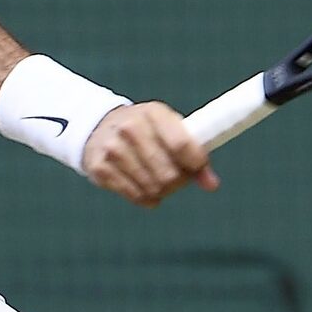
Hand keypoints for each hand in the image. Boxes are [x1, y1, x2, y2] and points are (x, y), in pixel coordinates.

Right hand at [81, 102, 217, 206]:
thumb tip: (212, 185)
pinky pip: (135, 196)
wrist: (99, 128)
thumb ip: (194, 154)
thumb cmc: (146, 132)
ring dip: (161, 191)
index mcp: (153, 113)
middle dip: (177, 181)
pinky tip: (144, 190)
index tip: (198, 167)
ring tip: (158, 181)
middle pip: (169, 173)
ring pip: (153, 187)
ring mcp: (113, 148)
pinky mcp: (100, 167)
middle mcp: (130, 128)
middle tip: (175, 177)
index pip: (181, 144)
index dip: (196, 163)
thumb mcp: (169, 130)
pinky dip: (145, 198)